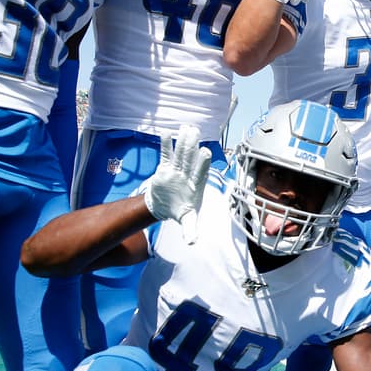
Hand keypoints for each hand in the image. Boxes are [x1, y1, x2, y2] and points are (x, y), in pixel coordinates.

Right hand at [143, 126, 211, 242]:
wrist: (166, 206)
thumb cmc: (180, 211)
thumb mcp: (186, 221)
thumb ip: (190, 230)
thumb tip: (191, 243)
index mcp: (195, 186)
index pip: (200, 173)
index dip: (202, 163)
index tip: (205, 152)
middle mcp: (187, 175)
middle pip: (189, 159)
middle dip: (192, 146)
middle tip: (195, 132)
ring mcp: (176, 170)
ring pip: (180, 154)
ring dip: (182, 141)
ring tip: (186, 128)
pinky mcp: (165, 167)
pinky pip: (165, 154)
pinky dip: (165, 145)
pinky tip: (166, 133)